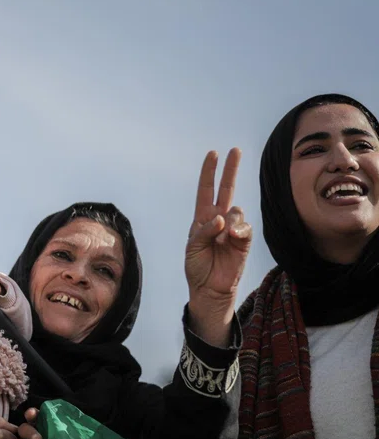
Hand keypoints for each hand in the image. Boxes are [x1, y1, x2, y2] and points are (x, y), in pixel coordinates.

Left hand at [185, 150, 251, 344]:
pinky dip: (238, 229)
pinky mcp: (244, 241)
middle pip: (227, 190)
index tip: (213, 154)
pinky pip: (245, 227)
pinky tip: (232, 236)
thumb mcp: (192, 247)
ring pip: (236, 211)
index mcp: (202, 219)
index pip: (206, 190)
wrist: (208, 289)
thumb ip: (204, 231)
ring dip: (229, 220)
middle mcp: (219, 220)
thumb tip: (221, 218)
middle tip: (236, 150)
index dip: (209, 173)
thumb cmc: (197, 267)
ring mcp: (233, 229)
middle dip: (231, 170)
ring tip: (223, 236)